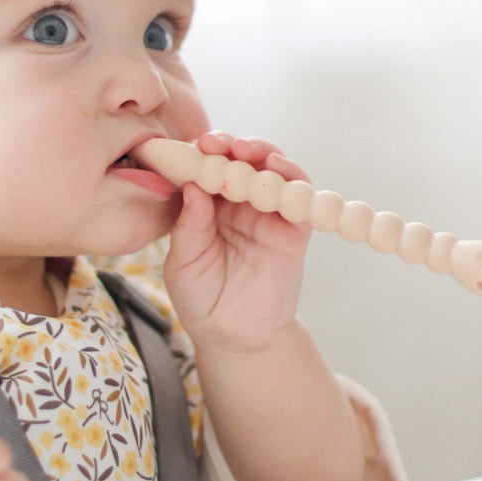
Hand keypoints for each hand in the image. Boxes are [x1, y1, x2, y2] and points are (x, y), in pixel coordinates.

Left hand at [164, 131, 311, 351]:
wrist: (233, 337)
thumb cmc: (201, 298)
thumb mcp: (183, 262)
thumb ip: (189, 225)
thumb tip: (191, 185)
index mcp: (208, 205)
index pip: (208, 167)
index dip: (201, 153)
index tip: (189, 147)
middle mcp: (239, 204)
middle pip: (242, 161)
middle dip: (230, 146)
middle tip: (215, 144)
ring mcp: (268, 215)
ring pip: (271, 170)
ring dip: (260, 152)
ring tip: (243, 150)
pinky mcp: (293, 231)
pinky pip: (298, 197)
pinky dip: (291, 178)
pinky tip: (275, 168)